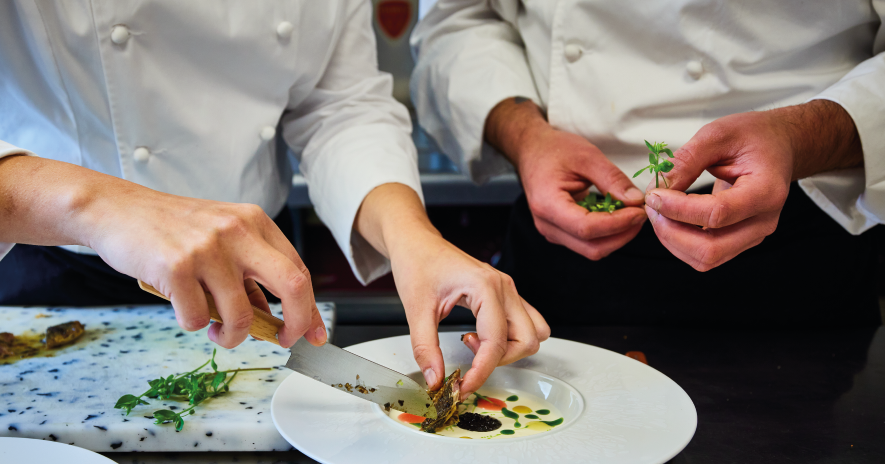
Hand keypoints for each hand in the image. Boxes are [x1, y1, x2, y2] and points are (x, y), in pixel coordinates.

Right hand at [0, 156, 325, 348]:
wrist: (115, 209)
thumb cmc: (170, 229)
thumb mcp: (220, 240)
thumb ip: (248, 274)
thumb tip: (275, 318)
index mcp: (254, 221)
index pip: (298, 270)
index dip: (310, 308)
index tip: (313, 334)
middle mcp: (237, 230)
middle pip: (292, 284)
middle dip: (296, 322)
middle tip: (284, 341)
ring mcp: (208, 246)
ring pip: (240, 314)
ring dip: (230, 336)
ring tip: (216, 332)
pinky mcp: (176, 265)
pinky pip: (196, 318)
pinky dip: (191, 324)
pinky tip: (181, 307)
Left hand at [355, 183, 549, 397]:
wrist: (417, 242)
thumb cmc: (417, 264)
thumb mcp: (415, 309)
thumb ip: (425, 347)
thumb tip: (435, 379)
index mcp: (485, 287)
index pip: (496, 342)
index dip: (481, 371)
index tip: (463, 387)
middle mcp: (504, 287)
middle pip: (527, 339)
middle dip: (500, 360)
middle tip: (469, 359)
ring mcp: (508, 290)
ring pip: (533, 332)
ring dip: (510, 349)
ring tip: (474, 343)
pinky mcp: (505, 294)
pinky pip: (525, 322)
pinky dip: (509, 338)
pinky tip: (480, 335)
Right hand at [485, 98, 646, 259]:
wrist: (532, 151)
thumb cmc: (555, 150)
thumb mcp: (587, 156)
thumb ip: (612, 179)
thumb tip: (636, 201)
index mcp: (548, 204)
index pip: (587, 228)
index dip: (618, 224)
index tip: (640, 211)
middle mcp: (547, 225)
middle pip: (591, 247)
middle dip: (622, 235)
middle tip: (641, 214)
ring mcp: (552, 232)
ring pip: (591, 249)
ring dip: (617, 236)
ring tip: (632, 213)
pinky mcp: (560, 232)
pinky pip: (587, 242)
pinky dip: (608, 233)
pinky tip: (618, 215)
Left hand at [644, 100, 862, 270]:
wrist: (779, 145)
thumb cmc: (753, 136)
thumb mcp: (718, 134)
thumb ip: (686, 161)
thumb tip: (657, 189)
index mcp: (766, 191)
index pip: (717, 213)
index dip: (679, 209)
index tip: (654, 195)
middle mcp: (764, 221)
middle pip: (711, 249)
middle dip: (671, 232)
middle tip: (652, 206)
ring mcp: (753, 235)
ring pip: (705, 259)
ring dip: (672, 240)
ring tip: (658, 212)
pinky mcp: (740, 240)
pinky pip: (706, 255)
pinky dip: (680, 242)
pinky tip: (670, 219)